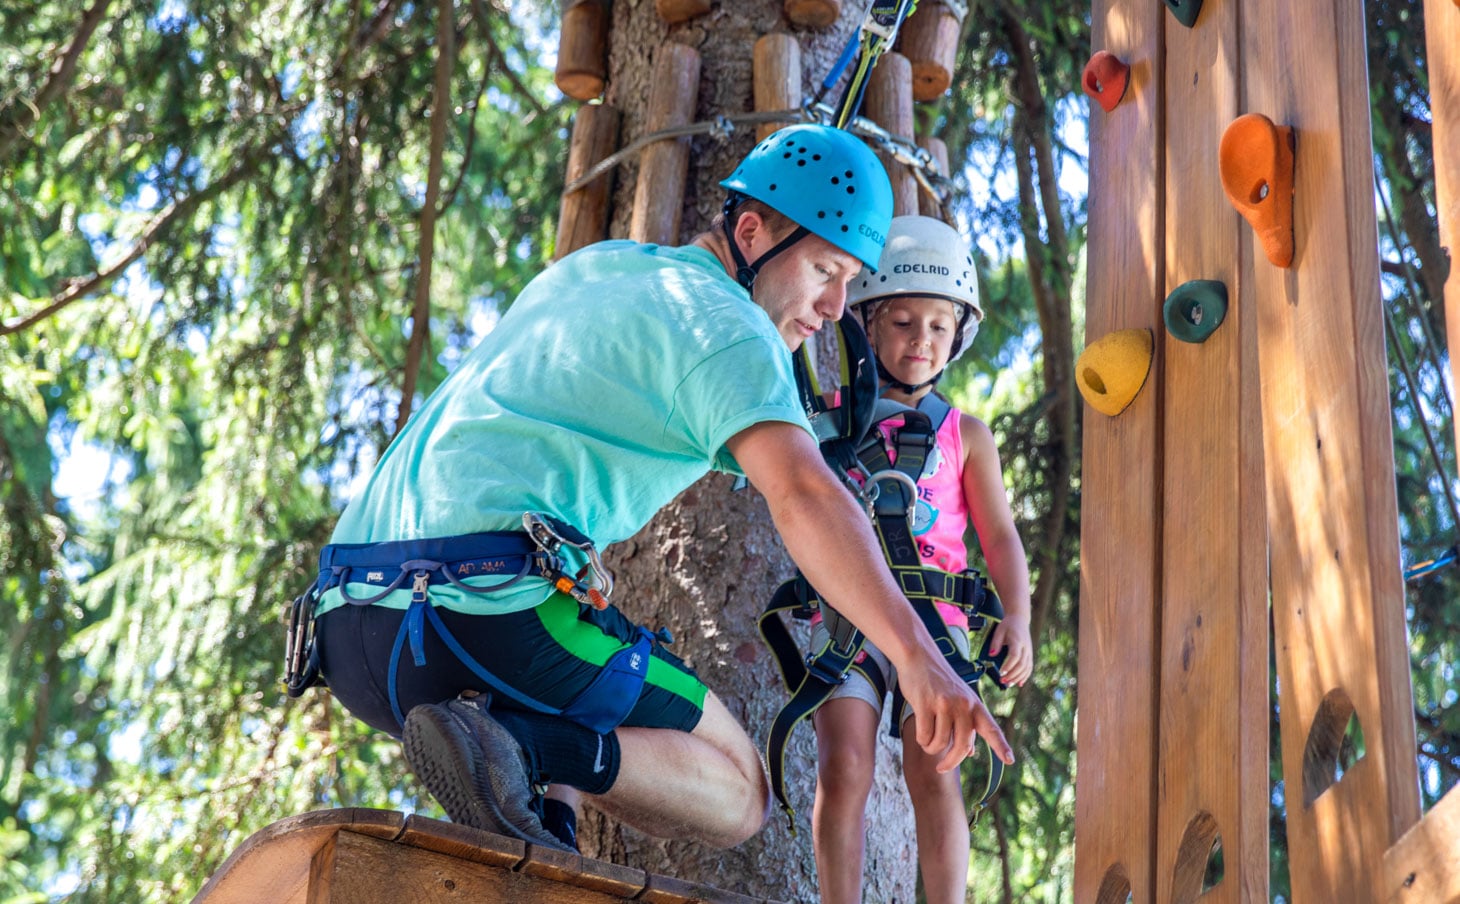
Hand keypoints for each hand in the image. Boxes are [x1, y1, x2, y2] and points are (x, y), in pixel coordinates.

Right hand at [903, 653, 1014, 772]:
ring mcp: (945, 704)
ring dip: (931, 749)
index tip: (1010, 761)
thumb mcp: (958, 700)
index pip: (991, 729)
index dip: (1001, 746)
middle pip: (961, 746)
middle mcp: (963, 705)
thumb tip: (970, 752)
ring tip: (928, 743)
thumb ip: (966, 725)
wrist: (918, 655)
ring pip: (940, 743)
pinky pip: (925, 736)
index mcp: (975, 705)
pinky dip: (922, 740)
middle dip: (950, 762)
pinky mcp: (926, 703)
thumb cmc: (938, 681)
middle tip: (941, 768)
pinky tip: (921, 735)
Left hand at [990, 614, 1033, 686]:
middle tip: (1002, 681)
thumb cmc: (1008, 625)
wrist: (1020, 619)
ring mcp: (1029, 652)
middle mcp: (1026, 648)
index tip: (1001, 672)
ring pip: (1027, 668)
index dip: (1009, 666)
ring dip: (1018, 678)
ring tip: (1008, 684)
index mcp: (1018, 641)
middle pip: (1022, 664)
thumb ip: (995, 643)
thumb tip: (991, 655)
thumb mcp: (999, 631)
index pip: (1015, 656)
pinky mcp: (1030, 654)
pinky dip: (1025, 676)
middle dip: (1012, 675)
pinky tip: (1019, 683)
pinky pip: (1029, 667)